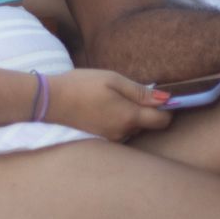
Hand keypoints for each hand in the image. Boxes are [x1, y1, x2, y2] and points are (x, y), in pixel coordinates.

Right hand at [47, 69, 172, 139]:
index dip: (168, 109)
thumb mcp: (113, 80)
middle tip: (132, 90)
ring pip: (133, 128)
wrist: (51, 101)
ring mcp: (111, 139)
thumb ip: (140, 91)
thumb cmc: (83, 85)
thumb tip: (166, 99)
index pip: (162, 121)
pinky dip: (120, 119)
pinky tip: (106, 106)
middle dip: (148, 109)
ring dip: (132, 115)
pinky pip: (120, 131)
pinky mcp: (101, 139)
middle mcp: (123, 133)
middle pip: (148, 124)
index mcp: (129, 117)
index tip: (164, 96)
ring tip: (114, 97)